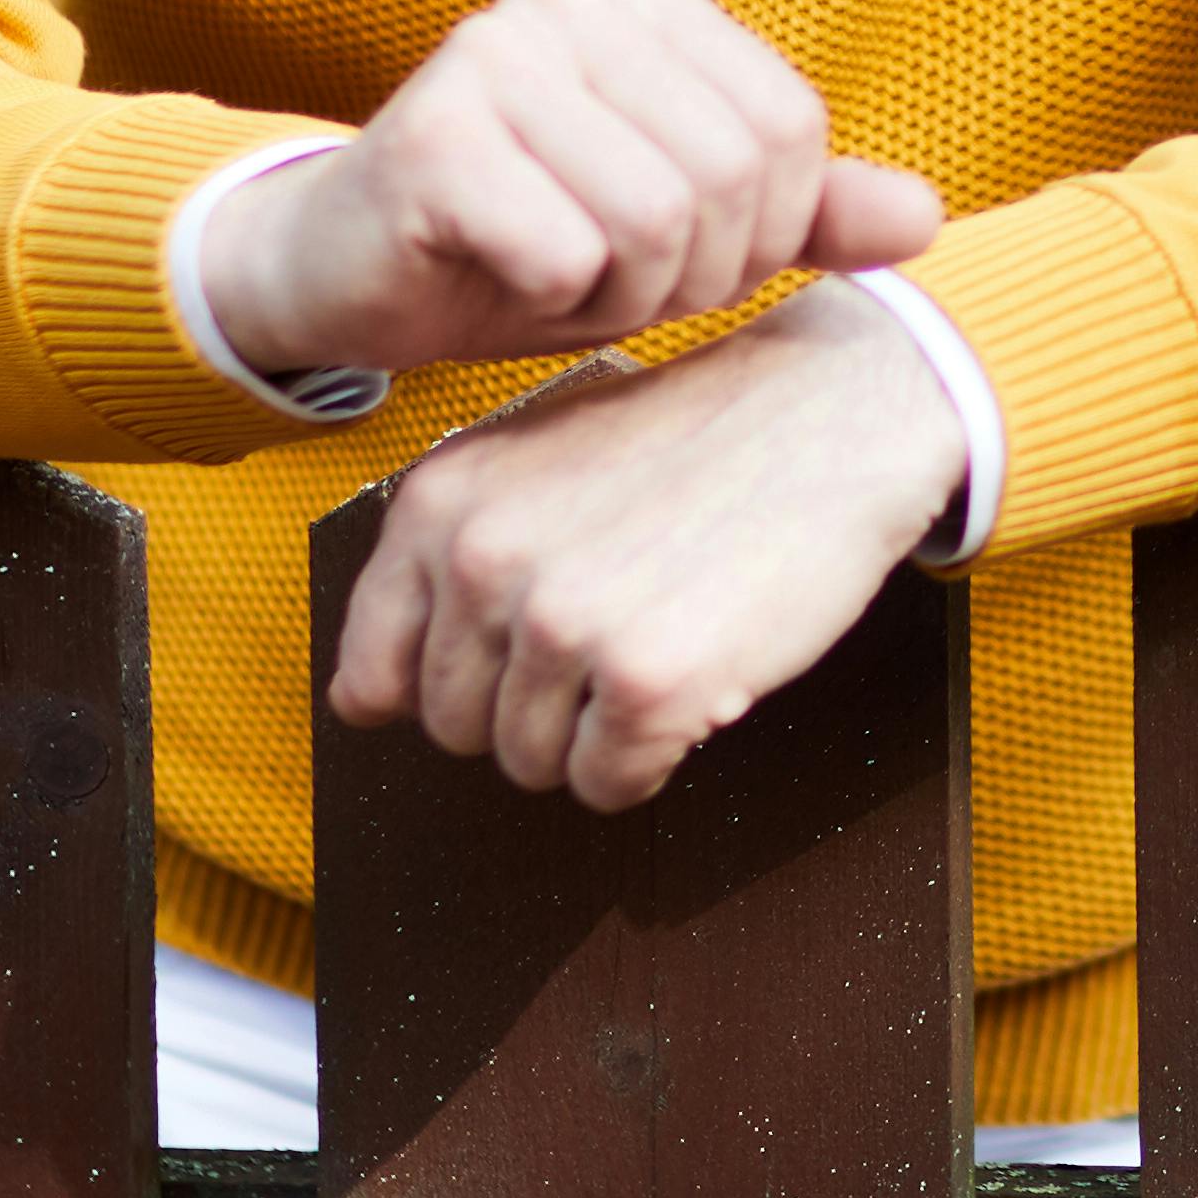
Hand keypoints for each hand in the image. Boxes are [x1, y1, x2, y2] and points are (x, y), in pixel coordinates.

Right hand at [199, 0, 945, 378]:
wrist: (346, 275)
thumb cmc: (522, 243)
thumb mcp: (682, 229)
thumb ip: (801, 215)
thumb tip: (928, 220)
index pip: (788, 131)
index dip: (759, 233)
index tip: (681, 256)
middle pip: (726, 178)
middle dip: (688, 275)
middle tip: (610, 282)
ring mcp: (492, 54)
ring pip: (653, 221)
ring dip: (619, 295)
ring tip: (557, 277)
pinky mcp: (431, 134)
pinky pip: (566, 255)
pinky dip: (552, 301)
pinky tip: (499, 276)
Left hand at [328, 291, 967, 804]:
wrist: (836, 411)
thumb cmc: (694, 441)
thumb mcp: (536, 463)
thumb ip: (445, 563)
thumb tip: (362, 701)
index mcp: (441, 504)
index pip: (371, 678)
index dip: (449, 685)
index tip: (508, 659)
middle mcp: (484, 562)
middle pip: (457, 731)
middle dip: (532, 707)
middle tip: (612, 633)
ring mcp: (562, 625)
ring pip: (531, 766)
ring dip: (596, 732)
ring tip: (656, 641)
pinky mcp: (646, 683)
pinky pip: (610, 785)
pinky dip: (652, 757)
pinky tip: (691, 678)